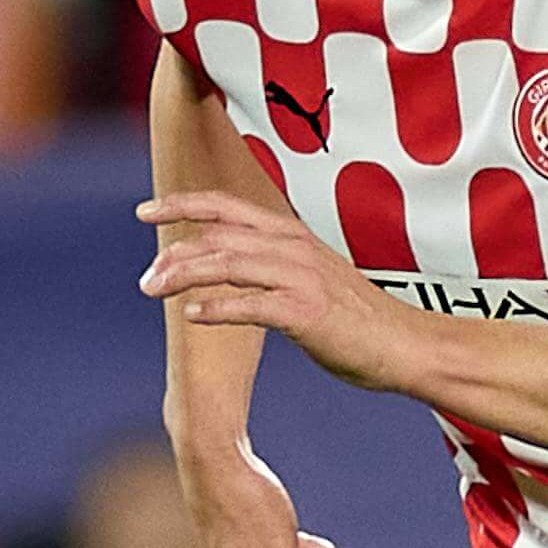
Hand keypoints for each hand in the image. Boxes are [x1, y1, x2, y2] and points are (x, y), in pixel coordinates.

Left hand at [138, 193, 429, 394]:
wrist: (404, 344)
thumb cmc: (354, 317)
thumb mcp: (308, 277)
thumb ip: (269, 266)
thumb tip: (224, 267)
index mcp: (290, 235)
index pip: (226, 208)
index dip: (182, 203)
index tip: (144, 210)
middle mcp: (293, 247)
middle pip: (219, 236)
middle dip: (174, 253)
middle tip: (145, 278)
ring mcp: (301, 277)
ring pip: (228, 264)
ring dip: (185, 276)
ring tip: (153, 290)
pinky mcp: (307, 312)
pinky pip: (252, 305)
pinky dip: (218, 308)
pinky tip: (192, 316)